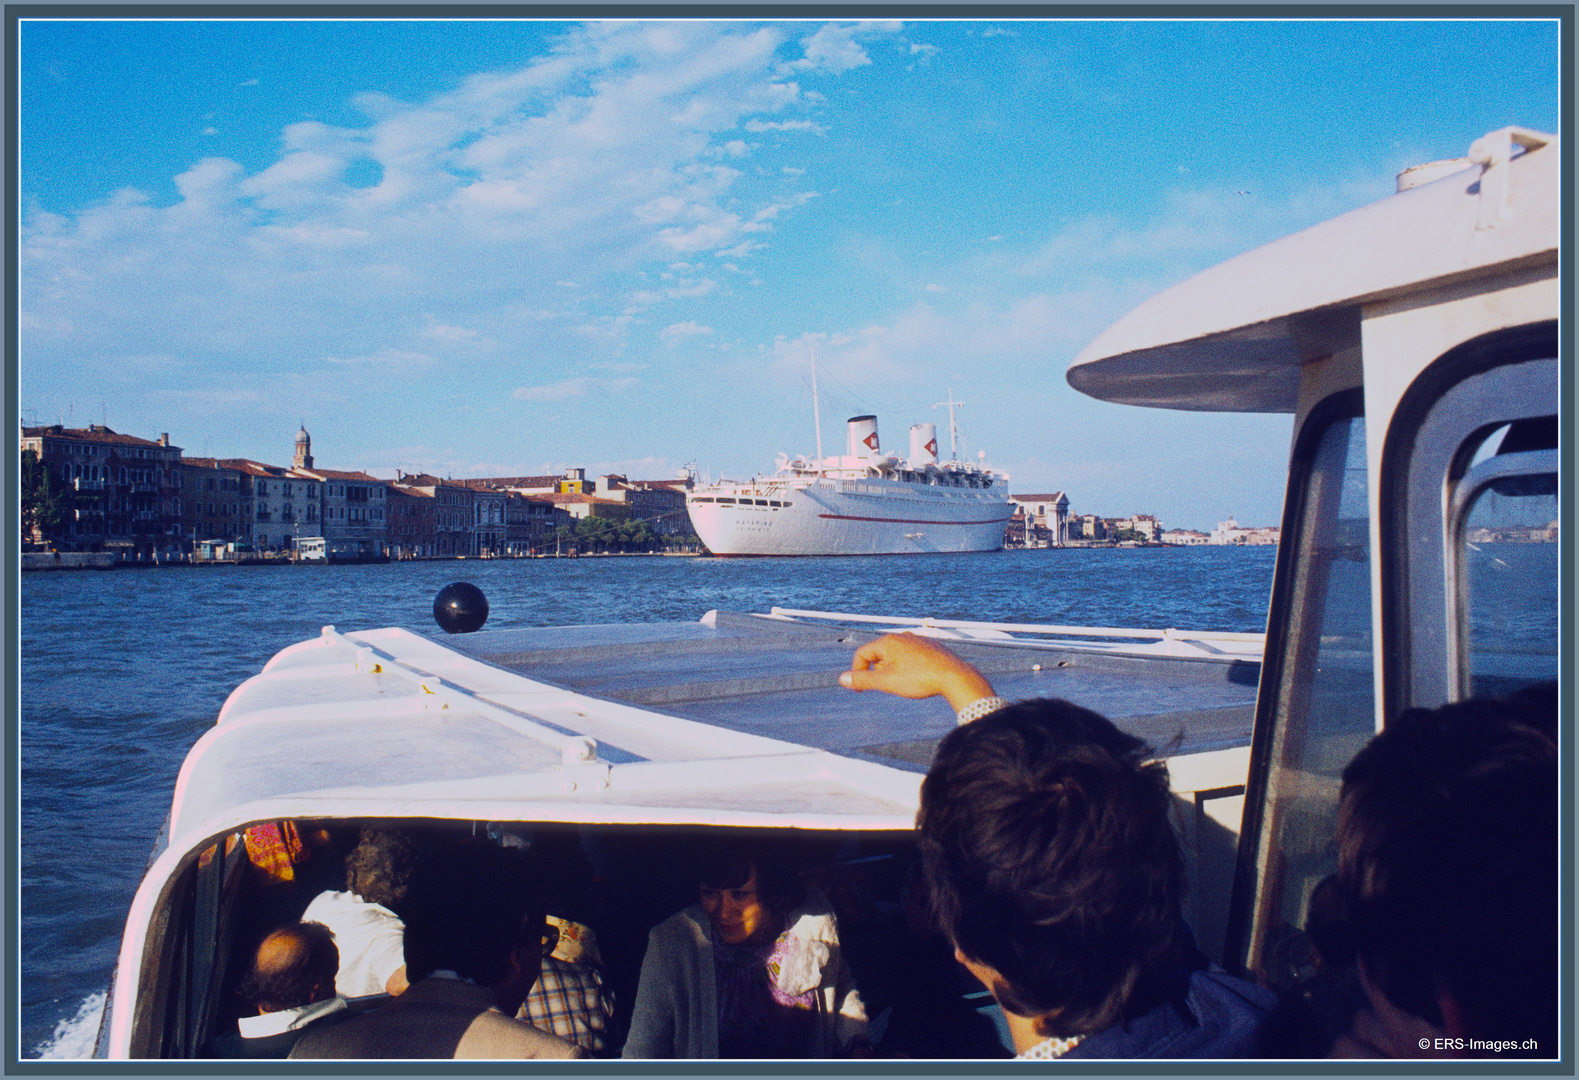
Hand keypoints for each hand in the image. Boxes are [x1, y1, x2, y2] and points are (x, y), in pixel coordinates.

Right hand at [838, 632, 996, 713]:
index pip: (863, 654)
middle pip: (879, 654)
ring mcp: (917, 640)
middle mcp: (902, 637)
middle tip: (886, 687)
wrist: (955, 676)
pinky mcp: (929, 647)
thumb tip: (842, 679)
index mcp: (889, 642)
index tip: (860, 690)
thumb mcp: (887, 682)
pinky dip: (907, 667)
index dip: (857, 672)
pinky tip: (917, 679)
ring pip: (895, 655)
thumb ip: (863, 680)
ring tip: (903, 684)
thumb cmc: (920, 679)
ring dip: (892, 670)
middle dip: (878, 672)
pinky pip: (911, 656)